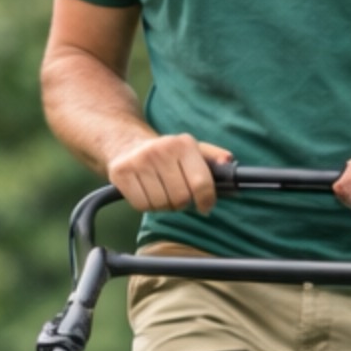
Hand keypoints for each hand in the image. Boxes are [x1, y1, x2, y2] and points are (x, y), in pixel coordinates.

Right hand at [106, 132, 233, 213]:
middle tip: (178, 196)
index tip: (205, 206)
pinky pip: (141, 205)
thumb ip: (213, 157)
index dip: (206, 200)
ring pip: (161, 204)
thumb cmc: (166, 153)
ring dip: (164, 205)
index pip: (201, 183)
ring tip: (161, 193)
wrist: (127, 143)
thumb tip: (229, 161)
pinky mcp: (121, 172)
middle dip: (182, 203)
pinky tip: (147, 193)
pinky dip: (146, 205)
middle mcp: (161, 150)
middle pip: (181, 198)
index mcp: (183, 144)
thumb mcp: (192, 150)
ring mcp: (139, 161)